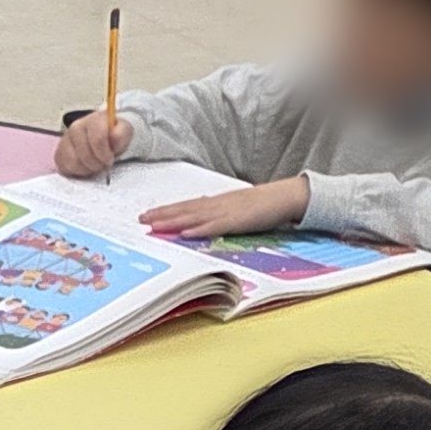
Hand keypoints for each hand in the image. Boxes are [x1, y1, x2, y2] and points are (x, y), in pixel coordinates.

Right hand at [54, 111, 125, 178]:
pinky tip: (84, 167)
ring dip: (86, 168)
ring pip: (73, 162)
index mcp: (93, 120)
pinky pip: (64, 167)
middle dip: (96, 163)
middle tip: (103, 164)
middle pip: (84, 153)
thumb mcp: (124, 132)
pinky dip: (76, 171)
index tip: (110, 160)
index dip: (104, 153)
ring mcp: (64, 140)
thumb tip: (114, 136)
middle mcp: (75, 127)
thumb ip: (121, 133)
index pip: (97, 138)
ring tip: (94, 165)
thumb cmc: (113, 136)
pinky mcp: (59, 153)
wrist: (104, 137)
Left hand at [140, 177, 311, 240]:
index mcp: (219, 202)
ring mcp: (228, 211)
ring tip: (155, 225)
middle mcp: (219, 204)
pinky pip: (216, 225)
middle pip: (186, 209)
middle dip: (163, 215)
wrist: (289, 197)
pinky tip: (186, 232)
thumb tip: (200, 225)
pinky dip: (201, 229)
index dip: (167, 210)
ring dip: (174, 221)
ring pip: (195, 216)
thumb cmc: (264, 206)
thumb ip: (219, 217)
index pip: (187, 205)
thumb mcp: (238, 210)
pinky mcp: (239, 220)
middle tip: (141, 220)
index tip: (148, 214)